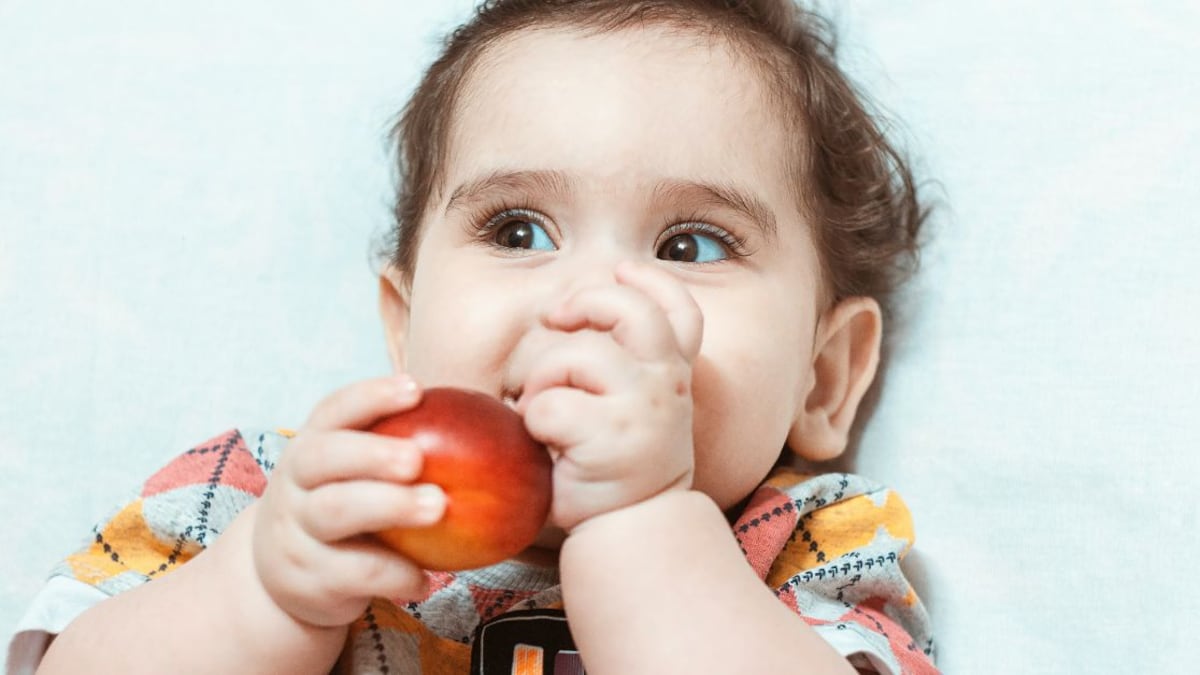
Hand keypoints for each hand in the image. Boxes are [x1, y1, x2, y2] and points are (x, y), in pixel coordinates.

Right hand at [250, 377, 446, 626]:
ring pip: (334, 512)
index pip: (333, 410)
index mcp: (311, 446)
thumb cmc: (344, 510)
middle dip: (372, 453)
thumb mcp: (353, 477)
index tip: (415, 389)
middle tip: (417, 459)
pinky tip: (424, 579)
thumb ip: (400, 452)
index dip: (372, 397)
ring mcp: (295, 531)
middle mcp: (294, 483)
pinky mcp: (306, 578)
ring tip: (437, 507)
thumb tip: (490, 427)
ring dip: (389, 506)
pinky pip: (352, 573)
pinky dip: (394, 574)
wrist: (284, 580)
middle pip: (323, 457)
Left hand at [517, 262, 702, 531]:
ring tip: (542, 414)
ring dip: (540, 381)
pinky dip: (531, 424)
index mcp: (673, 373)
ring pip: (571, 356)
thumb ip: (623, 363)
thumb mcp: (634, 408)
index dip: (652, 282)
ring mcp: (641, 408)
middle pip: (628, 310)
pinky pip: (547, 407)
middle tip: (555, 318)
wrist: (630, 530)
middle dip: (583, 301)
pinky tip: (544, 446)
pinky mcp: (609, 437)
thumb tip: (568, 307)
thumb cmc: (617, 463)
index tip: (622, 270)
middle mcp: (666, 384)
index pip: (681, 312)